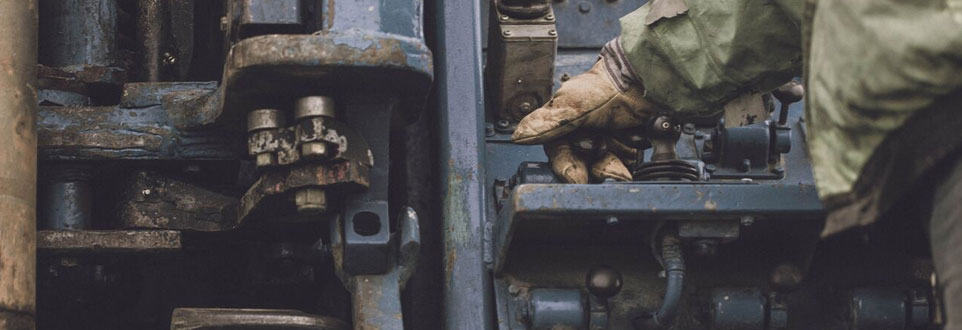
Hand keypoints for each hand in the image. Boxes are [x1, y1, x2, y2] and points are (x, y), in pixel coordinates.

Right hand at [511, 39, 662, 182]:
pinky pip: (624, 163)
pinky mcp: (627, 146)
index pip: (559, 154)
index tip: (576, 177)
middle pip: (583, 165)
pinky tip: (632, 148)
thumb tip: (518, 136)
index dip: (566, 167)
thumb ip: (547, 123)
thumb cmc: (607, 85)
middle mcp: (584, 134)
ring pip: (604, 166)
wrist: (644, 80)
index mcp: (565, 124)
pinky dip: (628, 160)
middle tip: (608, 168)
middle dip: (595, 168)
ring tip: (622, 158)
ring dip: (613, 165)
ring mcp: (606, 141)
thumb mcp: (572, 105)